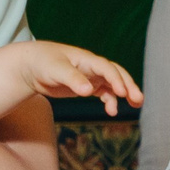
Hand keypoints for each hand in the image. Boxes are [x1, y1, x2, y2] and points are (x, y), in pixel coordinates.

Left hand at [15, 41, 143, 116]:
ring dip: (124, 94)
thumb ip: (73, 80)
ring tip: (134, 105)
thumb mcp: (56, 71)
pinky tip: (111, 111)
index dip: (115, 79)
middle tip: (138, 100)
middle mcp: (92, 66)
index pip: (106, 68)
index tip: (122, 93)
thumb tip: (89, 91)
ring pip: (113, 84)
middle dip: (129, 85)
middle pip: (116, 74)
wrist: (31, 65)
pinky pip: (104, 92)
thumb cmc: (43, 63)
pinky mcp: (87, 85)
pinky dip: (110, 101)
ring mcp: (91, 76)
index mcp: (86, 59)